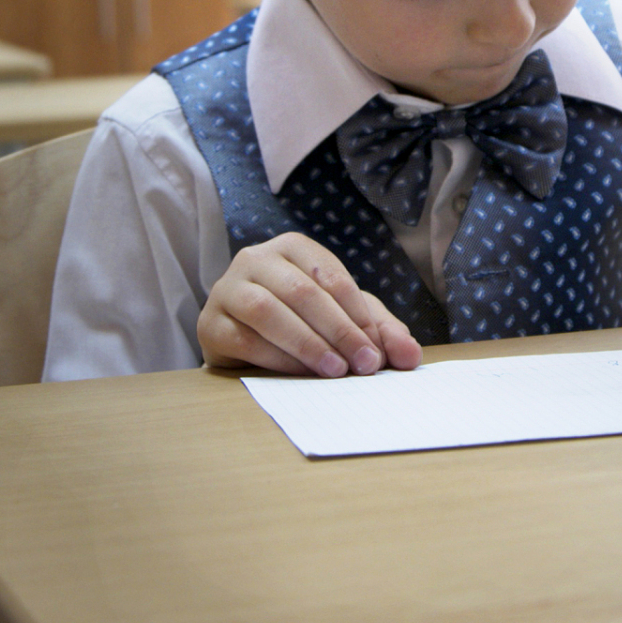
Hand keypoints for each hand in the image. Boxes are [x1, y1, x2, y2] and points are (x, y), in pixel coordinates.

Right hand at [198, 233, 422, 376]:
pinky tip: (299, 374)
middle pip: (302, 291)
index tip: (378, 350)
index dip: (358, 314)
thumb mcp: (344, 320)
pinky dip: (275, 358)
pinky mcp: (210, 323)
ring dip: (306, 343)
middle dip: (339, 330)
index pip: (331, 275)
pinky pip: (243, 338)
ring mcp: (227, 288)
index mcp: (292, 247)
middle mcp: (255, 259)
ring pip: (267, 310)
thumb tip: (411, 358)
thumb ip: (379, 332)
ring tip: (334, 371)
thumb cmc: (300, 322)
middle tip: (365, 365)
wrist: (241, 341)